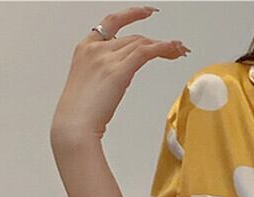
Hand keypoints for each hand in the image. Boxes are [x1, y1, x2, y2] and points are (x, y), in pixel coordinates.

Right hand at [50, 6, 189, 145]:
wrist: (74, 126)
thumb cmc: (79, 114)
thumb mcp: (90, 85)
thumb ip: (104, 74)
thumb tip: (119, 77)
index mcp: (85, 48)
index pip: (112, 22)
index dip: (131, 14)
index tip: (147, 12)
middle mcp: (96, 48)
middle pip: (133, 38)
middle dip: (156, 42)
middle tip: (174, 49)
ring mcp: (106, 58)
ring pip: (141, 44)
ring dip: (164, 47)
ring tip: (179, 53)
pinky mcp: (118, 72)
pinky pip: (145, 53)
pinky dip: (162, 48)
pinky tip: (173, 50)